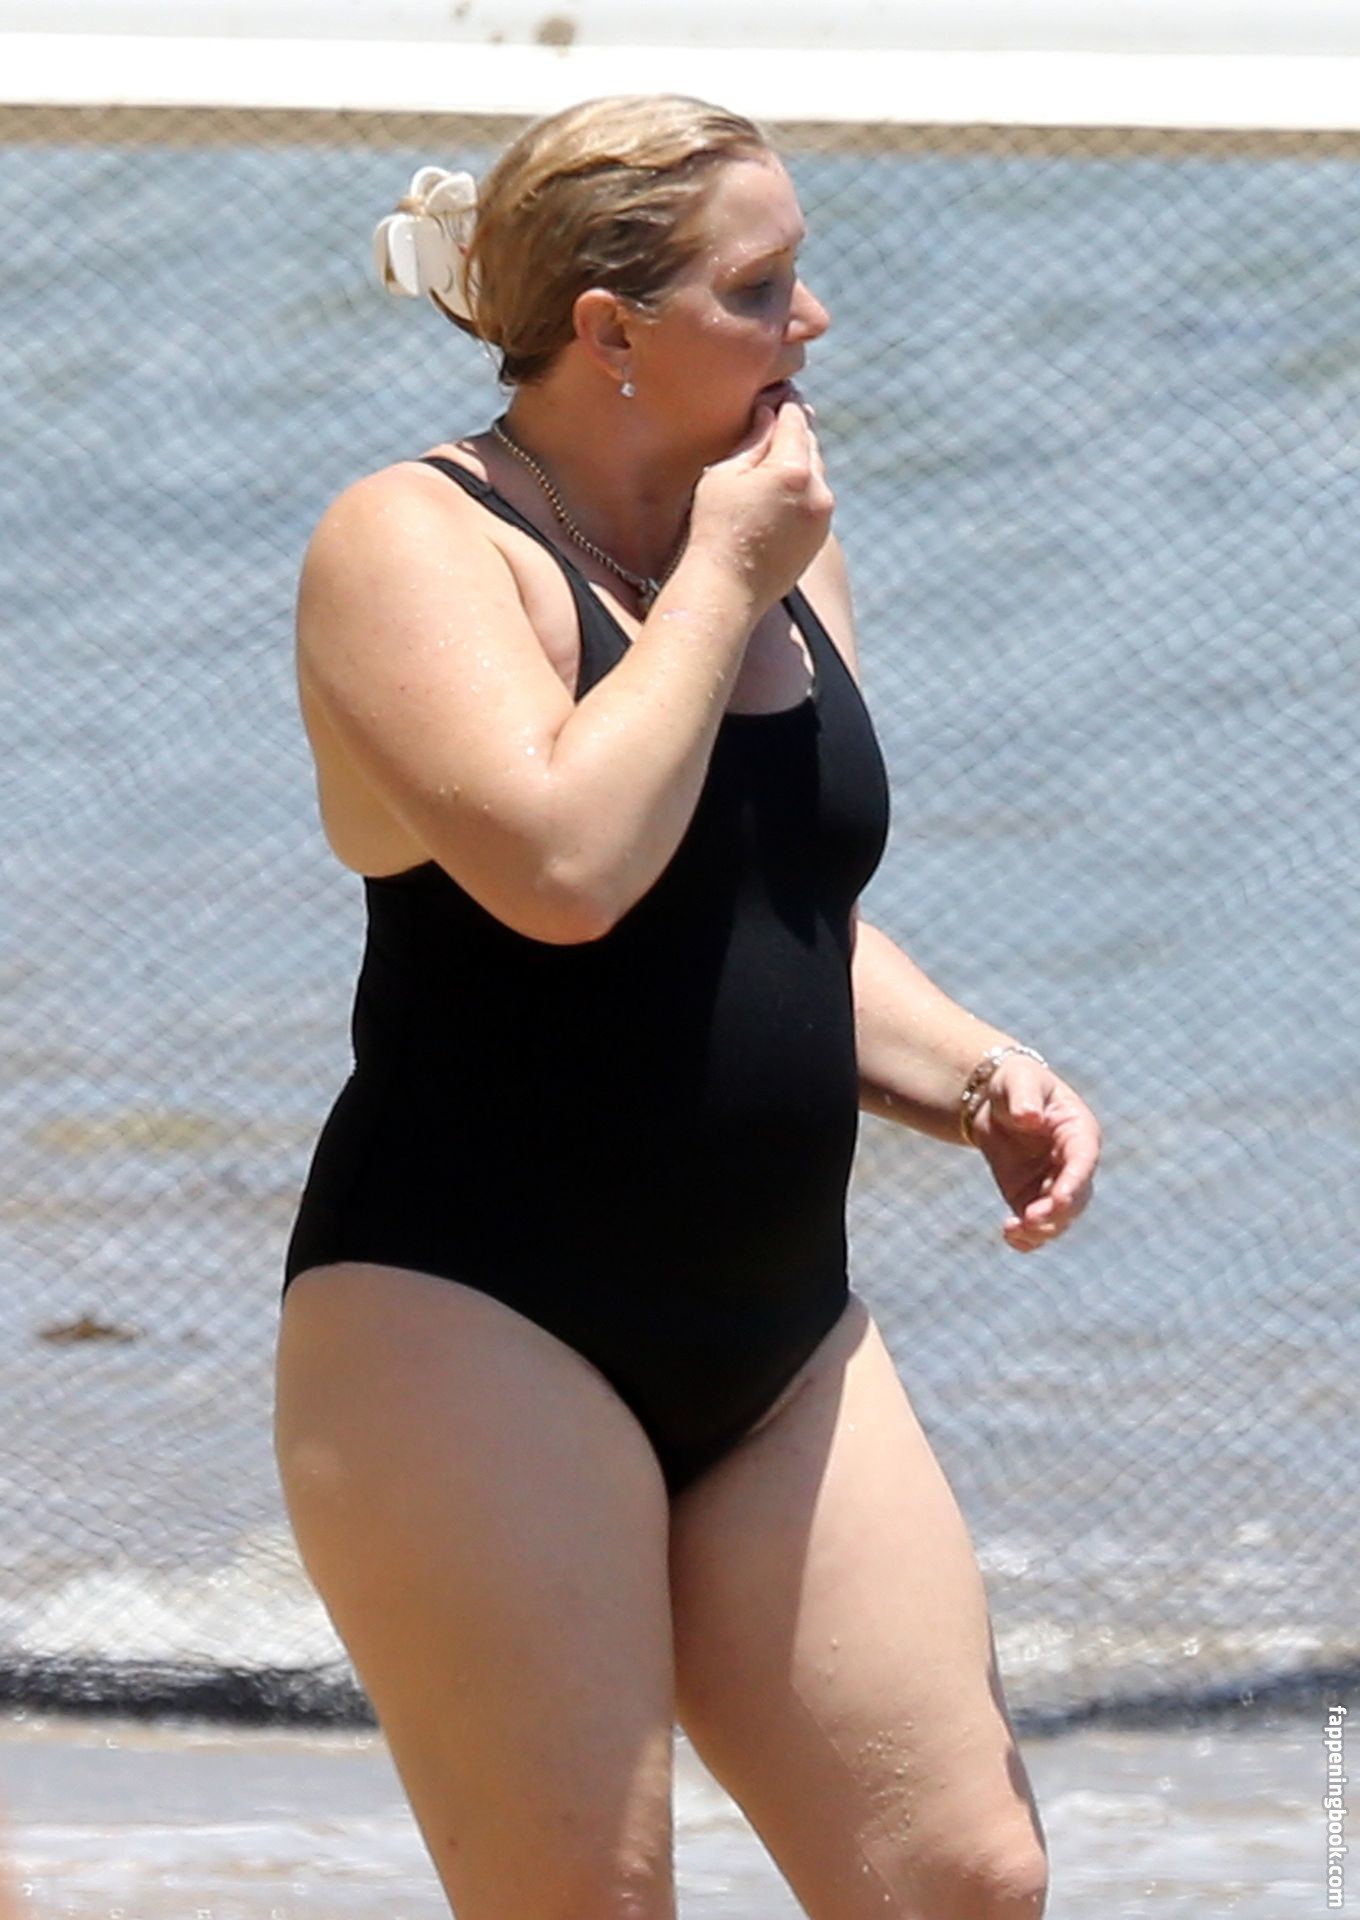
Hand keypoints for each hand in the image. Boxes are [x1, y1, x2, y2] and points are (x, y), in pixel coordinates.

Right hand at [689, 395, 832, 611]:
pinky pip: (816, 499)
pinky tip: (783, 487)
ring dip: (801, 459)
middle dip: (796, 430)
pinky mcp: (820, 537)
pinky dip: (803, 487)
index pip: (794, 422)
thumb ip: (752, 441)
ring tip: (780, 450)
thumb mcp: (724, 476)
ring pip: (816, 473)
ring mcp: (823, 517)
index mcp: (793, 470)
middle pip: (810, 445)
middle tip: (782, 413)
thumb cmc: (715, 530)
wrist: (727, 589)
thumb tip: (769, 414)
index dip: (786, 404)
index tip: (781, 391)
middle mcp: (817, 491)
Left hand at [969, 1057, 1100, 1251]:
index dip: (1075, 1181)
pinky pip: (1037, 1226)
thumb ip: (1024, 1097)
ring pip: (1059, 1218)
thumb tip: (1029, 1117)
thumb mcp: (1018, 1080)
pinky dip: (1027, 1237)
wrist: (993, 1100)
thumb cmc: (1014, 1082)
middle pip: (1076, 1197)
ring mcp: (1054, 1184)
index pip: (1084, 1160)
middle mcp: (1073, 1163)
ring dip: (1041, 1229)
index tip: (1059, 1198)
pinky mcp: (1031, 1198)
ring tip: (1013, 1229)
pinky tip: (1009, 1236)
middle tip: (1029, 1219)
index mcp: (1078, 1131)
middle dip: (1056, 1212)